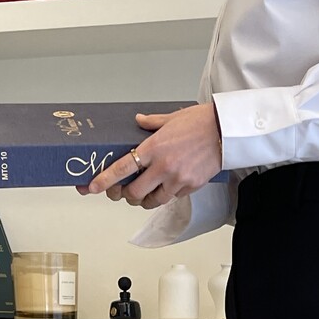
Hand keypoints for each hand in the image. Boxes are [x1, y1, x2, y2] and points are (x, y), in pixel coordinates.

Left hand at [79, 105, 222, 209]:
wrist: (226, 131)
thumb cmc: (201, 122)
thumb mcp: (171, 117)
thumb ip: (151, 123)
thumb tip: (138, 121)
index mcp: (153, 147)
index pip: (122, 168)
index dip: (104, 180)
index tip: (92, 187)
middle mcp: (163, 166)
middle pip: (134, 193)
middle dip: (126, 195)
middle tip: (125, 192)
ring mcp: (177, 179)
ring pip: (152, 201)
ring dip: (144, 200)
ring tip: (145, 194)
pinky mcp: (190, 187)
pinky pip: (171, 198)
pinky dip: (165, 195)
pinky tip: (166, 186)